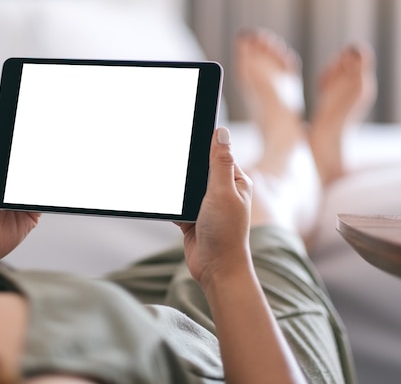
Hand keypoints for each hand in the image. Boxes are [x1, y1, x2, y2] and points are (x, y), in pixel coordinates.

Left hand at [0, 114, 39, 258]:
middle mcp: (8, 182)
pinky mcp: (33, 212)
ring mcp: (21, 197)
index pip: (9, 148)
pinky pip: (44, 197)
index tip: (28, 119)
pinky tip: (53, 180)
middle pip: (26, 161)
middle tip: (47, 134)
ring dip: (45, 169)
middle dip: (35, 150)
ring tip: (54, 154)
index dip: (17, 134)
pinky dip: (50, 190)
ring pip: (38, 177)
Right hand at [176, 127, 252, 290]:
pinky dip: (171, 204)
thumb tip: (221, 132)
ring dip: (177, 187)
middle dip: (186, 166)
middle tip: (172, 159)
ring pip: (186, 186)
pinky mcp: (192, 218)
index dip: (203, 142)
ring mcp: (207, 205)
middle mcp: (223, 191)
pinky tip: (164, 203)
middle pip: (199, 168)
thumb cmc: (226, 233)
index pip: (218, 152)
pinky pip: (177, 204)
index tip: (186, 130)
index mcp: (236, 180)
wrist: (216, 270)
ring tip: (167, 183)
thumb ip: (220, 162)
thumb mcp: (223, 192)